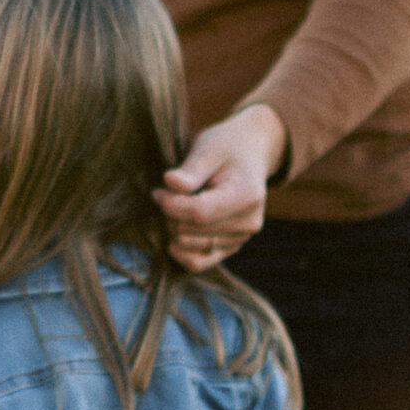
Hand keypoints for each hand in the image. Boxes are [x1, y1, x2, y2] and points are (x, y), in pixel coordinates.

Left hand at [158, 106, 286, 269]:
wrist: (250, 153)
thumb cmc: (227, 146)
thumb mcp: (208, 148)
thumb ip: (190, 170)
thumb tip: (169, 184)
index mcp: (247, 195)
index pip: (200, 212)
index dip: (171, 204)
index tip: (159, 189)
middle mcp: (249, 222)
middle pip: (191, 230)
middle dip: (171, 212)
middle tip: (170, 192)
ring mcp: (241, 238)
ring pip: (189, 245)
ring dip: (174, 226)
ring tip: (178, 204)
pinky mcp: (230, 246)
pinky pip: (198, 262)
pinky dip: (180, 250)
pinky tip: (173, 231)